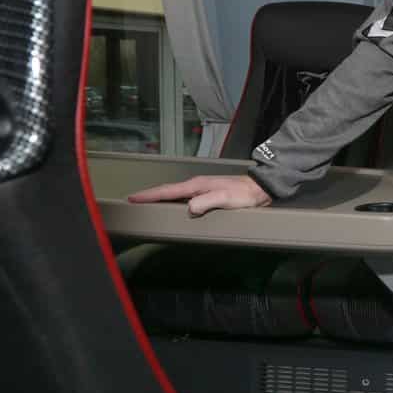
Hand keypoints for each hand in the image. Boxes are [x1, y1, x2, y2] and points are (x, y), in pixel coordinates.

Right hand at [127, 174, 271, 216]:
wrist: (259, 189)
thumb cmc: (244, 194)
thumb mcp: (225, 198)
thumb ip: (206, 202)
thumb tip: (189, 208)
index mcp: (196, 185)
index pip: (167, 191)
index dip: (149, 195)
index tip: (133, 198)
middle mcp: (196, 185)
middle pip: (167, 191)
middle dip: (149, 196)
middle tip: (133, 201)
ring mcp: (201, 189)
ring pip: (175, 194)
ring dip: (161, 198)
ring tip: (147, 204)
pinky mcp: (207, 194)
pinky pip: (184, 198)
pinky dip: (174, 201)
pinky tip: (173, 207)